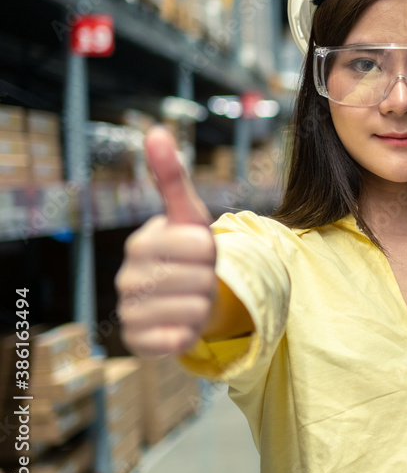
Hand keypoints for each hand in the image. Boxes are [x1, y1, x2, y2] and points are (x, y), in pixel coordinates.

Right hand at [115, 126, 216, 355]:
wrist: (183, 296)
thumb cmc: (188, 251)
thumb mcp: (189, 215)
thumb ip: (172, 177)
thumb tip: (156, 131)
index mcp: (140, 244)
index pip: (201, 245)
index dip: (213, 249)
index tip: (200, 251)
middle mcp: (128, 279)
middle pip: (202, 278)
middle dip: (210, 278)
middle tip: (198, 277)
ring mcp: (130, 311)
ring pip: (197, 309)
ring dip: (205, 305)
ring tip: (192, 298)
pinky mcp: (139, 342)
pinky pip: (180, 339)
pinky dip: (190, 332)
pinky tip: (181, 323)